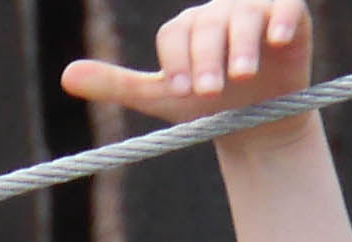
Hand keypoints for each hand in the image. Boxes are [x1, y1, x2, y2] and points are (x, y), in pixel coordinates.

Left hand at [60, 0, 314, 123]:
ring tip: (241, 76)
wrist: (257, 121)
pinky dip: (284, 18)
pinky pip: (287, 6)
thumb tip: (64, 76)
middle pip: (208, 27)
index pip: (175, 35)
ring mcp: (253, 12)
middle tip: (207, 91)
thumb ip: (116, 84)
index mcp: (185, 28)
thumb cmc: (207, 104)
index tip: (180, 90)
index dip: (177, 60)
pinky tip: (278, 38)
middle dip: (206, 59)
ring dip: (242, 46)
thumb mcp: (160, 96)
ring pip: (244, 18)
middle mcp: (217, 14)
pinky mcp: (288, 16)